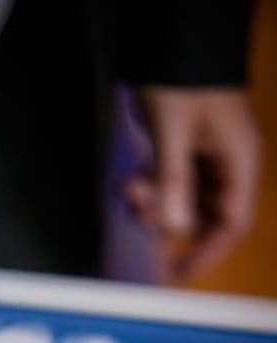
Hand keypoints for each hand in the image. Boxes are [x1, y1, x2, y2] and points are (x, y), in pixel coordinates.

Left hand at [125, 88, 260, 279]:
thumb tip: (173, 226)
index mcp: (239, 159)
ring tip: (133, 188)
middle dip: (170, 220)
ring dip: (156, 204)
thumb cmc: (184, 75)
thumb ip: (173, 178)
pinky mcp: (185, 153)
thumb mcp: (173, 129)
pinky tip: (135, 180)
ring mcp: (207, 158)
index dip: (209, 252)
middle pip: (205, 216)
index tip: (181, 271)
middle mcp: (228, 163)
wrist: (174, 39)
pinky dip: (152, 190)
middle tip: (141, 212)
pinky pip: (171, 186)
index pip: (233, 222)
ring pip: (184, 203)